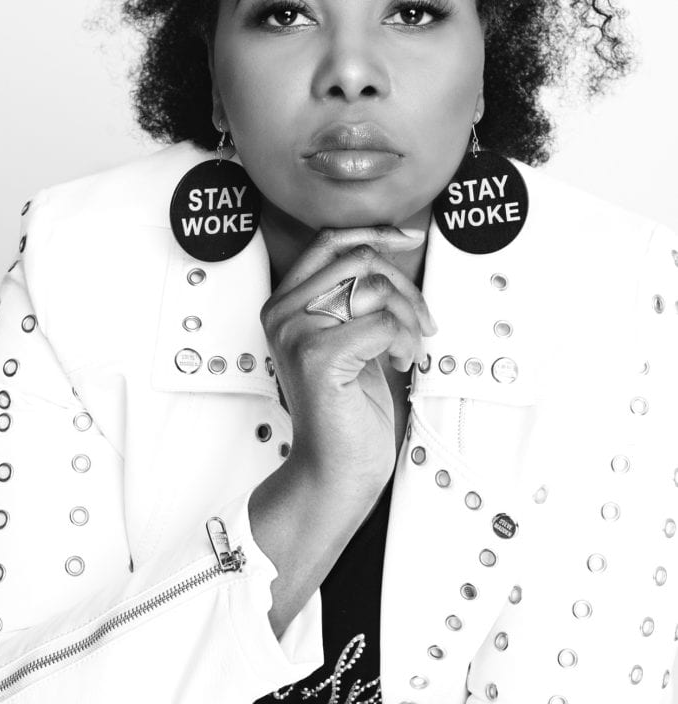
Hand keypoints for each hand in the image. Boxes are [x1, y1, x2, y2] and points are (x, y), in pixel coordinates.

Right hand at [260, 226, 436, 494]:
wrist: (334, 470)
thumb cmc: (346, 408)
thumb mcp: (350, 337)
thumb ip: (357, 297)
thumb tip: (392, 250)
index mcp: (285, 302)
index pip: (329, 241)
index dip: (375, 233)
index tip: (409, 238)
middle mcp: (282, 312)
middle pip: (358, 258)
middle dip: (404, 286)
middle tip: (420, 321)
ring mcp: (296, 332)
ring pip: (375, 288)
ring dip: (409, 318)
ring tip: (407, 348)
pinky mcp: (318, 355)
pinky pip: (384, 322)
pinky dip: (406, 342)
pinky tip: (400, 363)